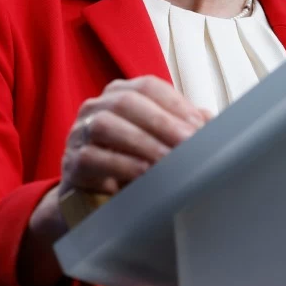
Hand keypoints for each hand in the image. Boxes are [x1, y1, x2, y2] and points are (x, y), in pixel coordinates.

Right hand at [20, 77, 208, 285]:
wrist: (91, 198)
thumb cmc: (132, 162)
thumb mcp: (158, 142)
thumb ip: (182, 128)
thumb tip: (215, 123)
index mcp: (120, 93)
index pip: (148, 87)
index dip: (176, 104)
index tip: (201, 126)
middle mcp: (96, 106)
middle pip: (127, 102)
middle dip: (162, 123)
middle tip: (190, 146)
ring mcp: (78, 132)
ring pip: (106, 126)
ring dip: (142, 143)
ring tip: (168, 162)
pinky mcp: (70, 162)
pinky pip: (91, 158)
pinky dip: (120, 165)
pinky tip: (143, 175)